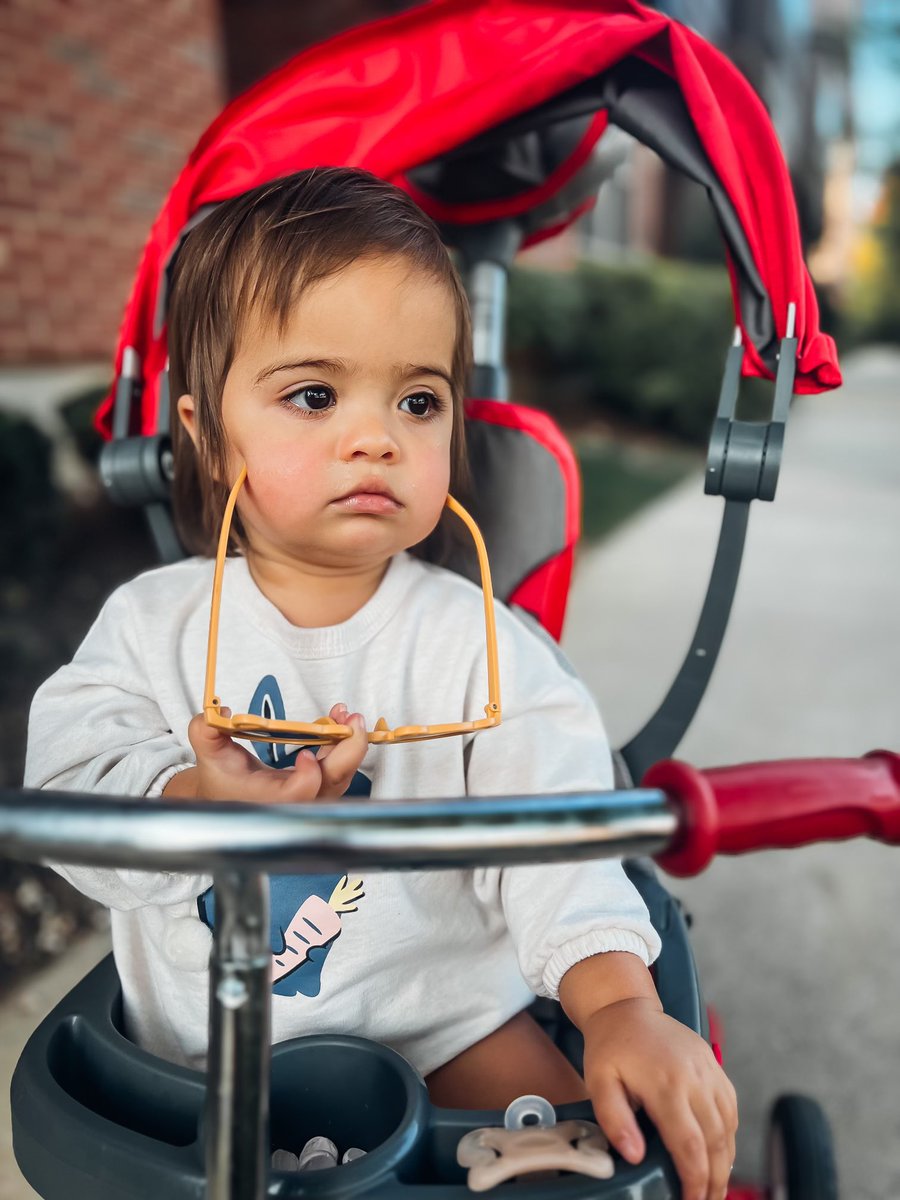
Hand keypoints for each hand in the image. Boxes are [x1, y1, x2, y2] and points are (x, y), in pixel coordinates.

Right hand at [164, 703, 367, 803]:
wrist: (230, 793)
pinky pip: (342, 767)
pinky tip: (341, 717)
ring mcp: (311, 796)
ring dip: (350, 745)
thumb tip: (219, 714)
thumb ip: (205, 731)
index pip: (295, 798)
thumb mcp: (208, 753)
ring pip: (342, 777)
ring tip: (347, 714)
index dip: (306, 779)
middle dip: (347, 754)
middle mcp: (293, 803)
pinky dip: (346, 743)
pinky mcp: (321, 785)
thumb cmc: (221, 775)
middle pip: (330, 787)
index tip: (305, 755)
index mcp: (265, 800)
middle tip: (352, 721)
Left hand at [580, 996, 736, 1199]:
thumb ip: (614, 1120)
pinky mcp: (714, 1065)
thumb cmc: (611, 1046)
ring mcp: (708, 1070)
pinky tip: (719, 1153)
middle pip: (716, 1142)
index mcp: (665, 1083)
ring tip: (715, 1186)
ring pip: (729, 1127)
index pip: (690, 1145)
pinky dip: (729, 1135)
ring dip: (725, 1161)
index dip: (695, 1180)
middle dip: (714, 1180)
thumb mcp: (598, 1081)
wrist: (626, 1007)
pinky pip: (730, 1107)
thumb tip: (635, 1155)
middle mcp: (694, 1077)